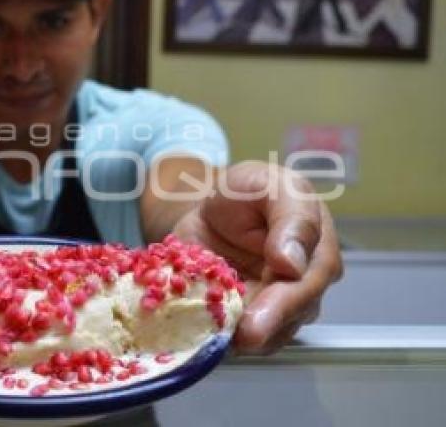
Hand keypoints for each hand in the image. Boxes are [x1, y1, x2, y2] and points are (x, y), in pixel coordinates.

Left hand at [172, 161, 342, 353]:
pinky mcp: (244, 318)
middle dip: (264, 326)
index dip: (287, 301)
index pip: (311, 282)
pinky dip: (219, 334)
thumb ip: (291, 218)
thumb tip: (293, 264)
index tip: (264, 312)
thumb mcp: (272, 185)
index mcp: (319, 251)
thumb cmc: (248, 191)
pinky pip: (236, 336)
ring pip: (266, 334)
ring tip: (216, 333)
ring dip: (241, 335)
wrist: (209, 207)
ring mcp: (276, 307)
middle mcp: (304, 286)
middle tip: (242, 337)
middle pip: (290, 315)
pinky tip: (203, 331)